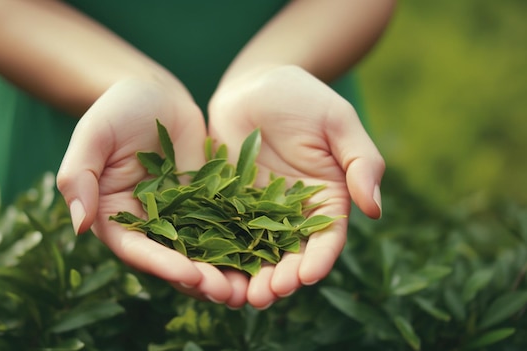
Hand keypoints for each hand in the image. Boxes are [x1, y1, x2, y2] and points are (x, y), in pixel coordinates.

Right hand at [57, 79, 247, 305]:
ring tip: (251, 288)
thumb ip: (80, 175)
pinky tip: (267, 258)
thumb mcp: (94, 134)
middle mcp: (148, 225)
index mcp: (116, 216)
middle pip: (174, 260)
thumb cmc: (117, 109)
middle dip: (201, 279)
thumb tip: (79, 225)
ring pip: (203, 253)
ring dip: (225, 273)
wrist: (155, 93)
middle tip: (229, 293)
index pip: (137, 249)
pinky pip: (226, 229)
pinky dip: (243, 246)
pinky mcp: (208, 205)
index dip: (162, 264)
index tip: (189, 274)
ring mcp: (180, 217)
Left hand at [208, 65, 384, 308]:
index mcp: (325, 200)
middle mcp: (291, 213)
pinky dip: (216, 253)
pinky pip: (220, 231)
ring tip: (236, 296)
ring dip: (246, 277)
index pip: (325, 239)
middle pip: (288, 255)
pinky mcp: (225, 203)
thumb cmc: (304, 97)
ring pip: (253, 252)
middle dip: (279, 278)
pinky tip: (206, 269)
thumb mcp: (338, 123)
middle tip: (264, 296)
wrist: (256, 83)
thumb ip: (361, 162)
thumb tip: (375, 209)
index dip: (317, 260)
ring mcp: (256, 211)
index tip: (307, 276)